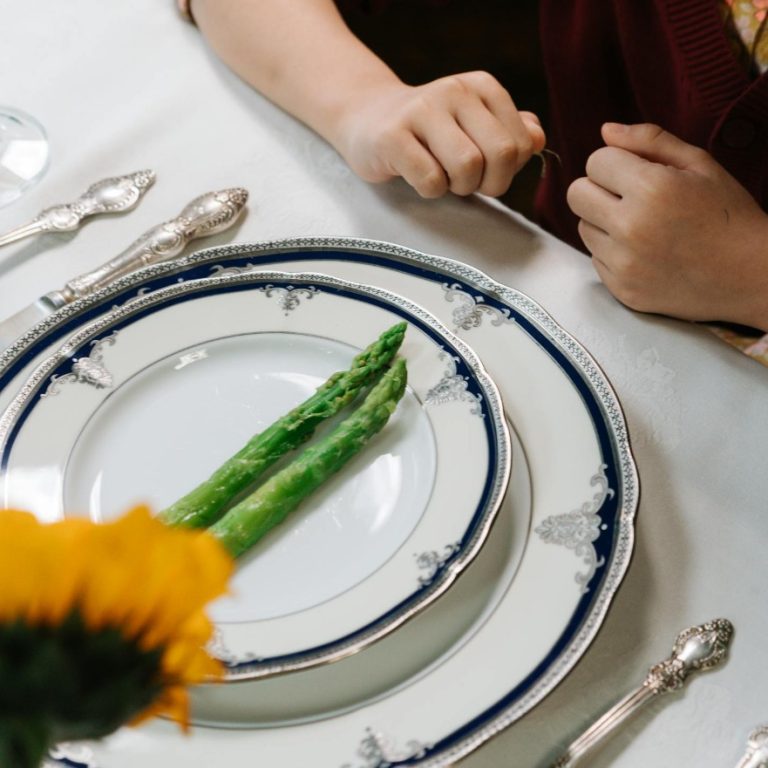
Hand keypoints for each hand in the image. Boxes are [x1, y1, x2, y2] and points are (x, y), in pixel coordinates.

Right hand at [332, 71, 545, 197]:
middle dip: (489, 183)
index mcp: (482, 87)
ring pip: (467, 167)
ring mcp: (421, 110)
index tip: (483, 171)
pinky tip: (416, 176)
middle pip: (501, 154)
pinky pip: (430, 181)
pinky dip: (430, 192)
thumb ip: (511, 133)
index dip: (508, 171)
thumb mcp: (474, 127)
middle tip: (466, 183)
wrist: (367, 119)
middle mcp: (455, 90)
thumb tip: (537, 139)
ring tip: (442, 178)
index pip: (522, 143)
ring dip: (458, 188)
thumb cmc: (430, 133)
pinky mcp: (392, 137)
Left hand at [567, 122, 767, 330]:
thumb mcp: (699, 164)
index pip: (595, 161)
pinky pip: (595, 258)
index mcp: (651, 188)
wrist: (749, 274)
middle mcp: (630, 227)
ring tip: (642, 226)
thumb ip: (650, 141)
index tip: (636, 172)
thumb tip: (605, 130)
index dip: (615, 162)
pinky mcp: (621, 289)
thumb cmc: (727, 214)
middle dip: (598, 188)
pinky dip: (613, 252)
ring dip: (603, 222)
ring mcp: (623, 263)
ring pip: (582, 227)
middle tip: (630, 196)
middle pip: (576, 194)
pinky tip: (645, 251)